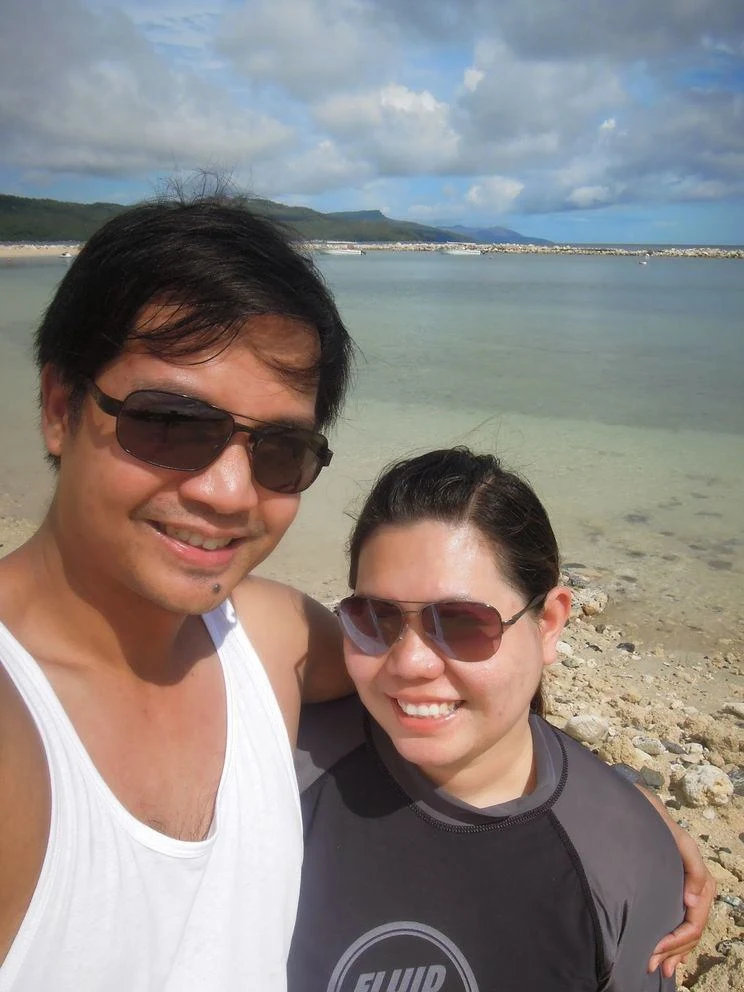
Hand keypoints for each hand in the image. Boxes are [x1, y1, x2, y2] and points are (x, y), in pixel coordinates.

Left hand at [644, 797, 715, 976]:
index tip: (655, 949)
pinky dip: (676, 946)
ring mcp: (689, 896)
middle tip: (651, 966)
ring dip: (674, 954)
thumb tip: (694, 903)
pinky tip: (669, 959)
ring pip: (687, 935)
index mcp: (702, 885)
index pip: (693, 924)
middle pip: (690, 934)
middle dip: (673, 952)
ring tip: (658, 969)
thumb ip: (693, 870)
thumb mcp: (680, 843)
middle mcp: (699, 894)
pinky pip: (682, 927)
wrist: (648, 816)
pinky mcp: (678, 896)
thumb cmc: (661, 829)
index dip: (676, 941)